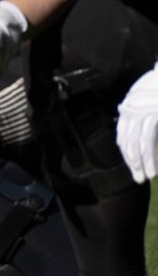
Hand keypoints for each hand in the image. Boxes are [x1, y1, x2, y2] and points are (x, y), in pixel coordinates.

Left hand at [117, 64, 157, 181]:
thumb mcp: (146, 97)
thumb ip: (140, 111)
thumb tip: (136, 124)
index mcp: (128, 108)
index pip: (123, 136)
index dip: (127, 153)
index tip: (132, 165)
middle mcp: (129, 112)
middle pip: (126, 143)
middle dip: (132, 163)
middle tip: (138, 177)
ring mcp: (140, 113)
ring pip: (135, 146)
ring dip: (141, 164)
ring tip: (145, 176)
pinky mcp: (152, 115)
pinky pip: (147, 141)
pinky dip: (150, 157)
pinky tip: (152, 168)